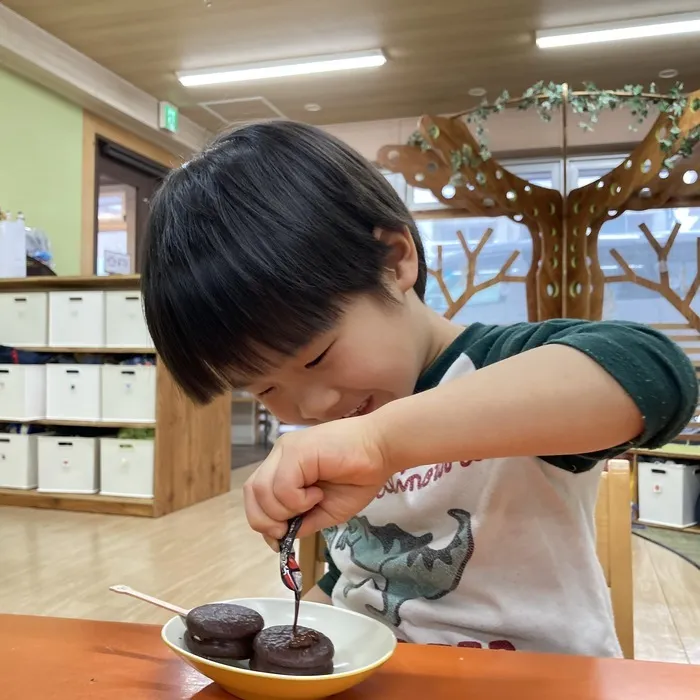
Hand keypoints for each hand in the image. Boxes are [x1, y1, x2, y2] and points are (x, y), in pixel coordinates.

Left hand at [243, 415, 388, 543]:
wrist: (382, 449)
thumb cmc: (359, 476)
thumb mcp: (326, 510)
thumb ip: (303, 521)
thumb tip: (282, 538)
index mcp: (283, 467)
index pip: (254, 496)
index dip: (263, 521)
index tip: (283, 538)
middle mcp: (279, 456)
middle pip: (251, 494)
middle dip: (268, 521)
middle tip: (293, 525)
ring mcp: (286, 450)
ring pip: (262, 492)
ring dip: (287, 509)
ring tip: (314, 501)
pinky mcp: (296, 450)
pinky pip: (282, 486)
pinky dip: (298, 500)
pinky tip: (317, 494)